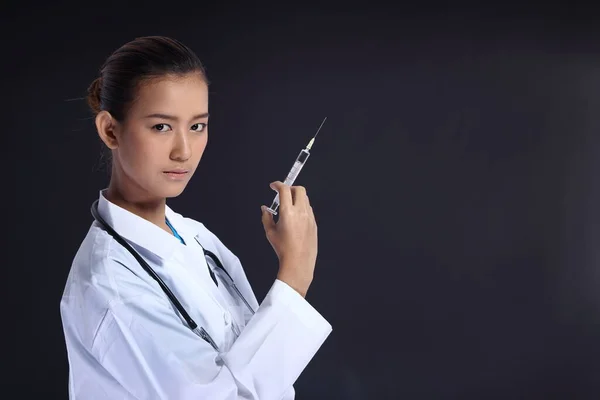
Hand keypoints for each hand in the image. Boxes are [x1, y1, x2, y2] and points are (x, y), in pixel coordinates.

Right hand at [261, 181, 317, 296]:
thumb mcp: (270, 232)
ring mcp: (309, 217)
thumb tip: (264, 209)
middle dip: (290, 188)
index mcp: (288, 213)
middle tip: (282, 194)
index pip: (285, 190)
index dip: (278, 184)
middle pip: (299, 189)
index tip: (274, 186)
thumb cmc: (285, 250)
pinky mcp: (314, 223)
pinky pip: (309, 209)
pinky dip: (302, 207)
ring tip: (288, 206)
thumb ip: (266, 217)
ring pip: (305, 199)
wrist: (298, 262)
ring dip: (296, 198)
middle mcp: (301, 212)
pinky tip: (295, 216)